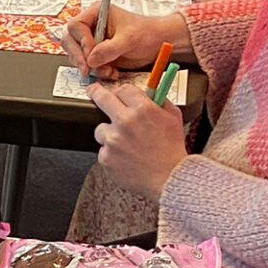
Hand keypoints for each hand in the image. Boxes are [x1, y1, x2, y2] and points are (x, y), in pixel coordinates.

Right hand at [60, 8, 176, 78]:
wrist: (158, 43)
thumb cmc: (147, 33)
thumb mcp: (129, 39)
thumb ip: (109, 49)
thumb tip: (91, 59)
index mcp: (97, 13)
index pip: (75, 26)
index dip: (81, 41)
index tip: (91, 52)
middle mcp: (92, 26)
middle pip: (70, 41)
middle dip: (79, 57)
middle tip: (88, 69)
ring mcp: (93, 42)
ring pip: (77, 56)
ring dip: (90, 67)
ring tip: (108, 70)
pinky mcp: (97, 55)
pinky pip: (87, 66)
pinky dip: (97, 72)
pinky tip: (111, 72)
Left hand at [89, 79, 187, 197]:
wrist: (168, 178)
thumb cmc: (172, 150)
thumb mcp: (173, 117)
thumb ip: (159, 101)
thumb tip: (150, 92)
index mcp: (143, 109)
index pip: (123, 89)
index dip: (120, 92)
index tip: (115, 93)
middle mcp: (125, 121)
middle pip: (102, 98)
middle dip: (96, 93)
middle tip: (93, 91)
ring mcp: (113, 140)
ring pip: (100, 129)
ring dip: (109, 133)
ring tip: (125, 144)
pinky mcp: (106, 157)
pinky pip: (103, 150)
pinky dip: (112, 153)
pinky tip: (125, 158)